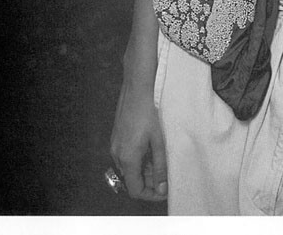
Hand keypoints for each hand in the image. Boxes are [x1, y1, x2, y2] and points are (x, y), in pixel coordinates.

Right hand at [110, 77, 167, 201]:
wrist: (137, 86)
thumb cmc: (150, 110)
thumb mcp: (159, 141)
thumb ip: (160, 167)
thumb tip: (161, 188)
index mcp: (127, 158)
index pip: (135, 190)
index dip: (150, 195)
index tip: (164, 191)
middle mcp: (117, 154)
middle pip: (132, 179)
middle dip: (150, 181)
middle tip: (167, 176)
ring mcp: (115, 145)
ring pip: (129, 168)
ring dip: (145, 170)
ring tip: (162, 161)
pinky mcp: (117, 136)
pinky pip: (126, 156)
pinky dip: (139, 158)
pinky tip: (152, 149)